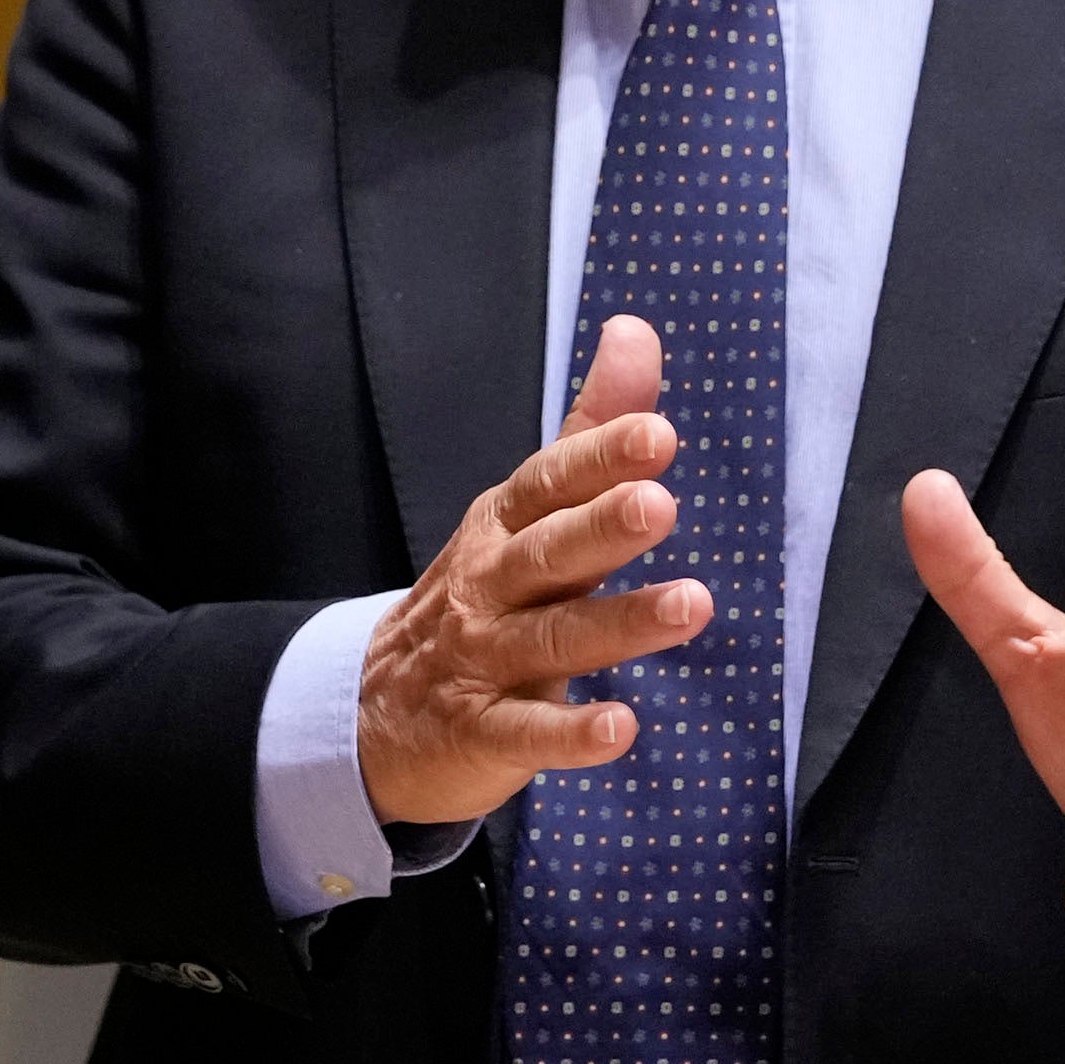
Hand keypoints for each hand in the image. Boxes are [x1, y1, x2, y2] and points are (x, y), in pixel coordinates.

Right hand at [355, 316, 714, 825]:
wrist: (374, 710)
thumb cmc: (477, 596)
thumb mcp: (526, 512)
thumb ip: (589, 433)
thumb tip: (635, 330)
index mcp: (504, 525)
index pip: (550, 482)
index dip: (599, 458)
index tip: (656, 434)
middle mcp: (490, 584)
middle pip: (550, 551)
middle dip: (603, 527)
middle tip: (661, 505)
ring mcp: (481, 659)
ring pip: (552, 638)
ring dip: (619, 624)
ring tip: (690, 608)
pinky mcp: (482, 732)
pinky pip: (528, 732)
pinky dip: (572, 733)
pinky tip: (622, 730)